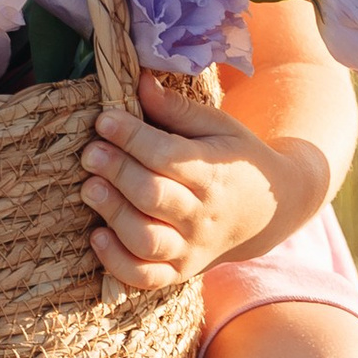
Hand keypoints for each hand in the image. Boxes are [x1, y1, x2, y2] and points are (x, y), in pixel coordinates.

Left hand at [78, 75, 330, 290]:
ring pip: (146, 239)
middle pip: (153, 196)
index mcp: (214, 173)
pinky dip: (117, 262)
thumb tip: (138, 81)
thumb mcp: (218, 127)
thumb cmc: (235, 160)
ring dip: (113, 214)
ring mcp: (191, 248)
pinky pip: (145, 277)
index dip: (132, 137)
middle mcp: (203, 215)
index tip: (104, 119)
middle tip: (89, 152)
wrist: (268, 213)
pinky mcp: (179, 271)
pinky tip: (97, 236)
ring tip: (89, 187)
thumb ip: (177, 109)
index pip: (167, 156)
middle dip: (116, 172)